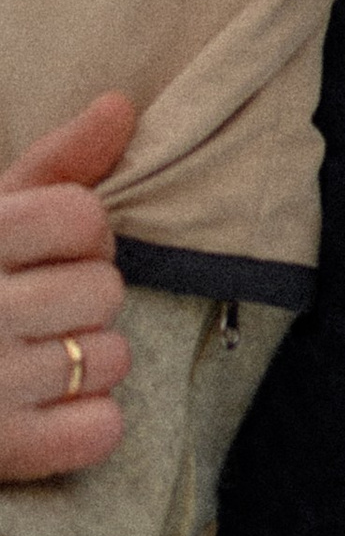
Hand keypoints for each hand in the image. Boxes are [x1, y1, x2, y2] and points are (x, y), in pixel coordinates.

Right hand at [0, 93, 134, 482]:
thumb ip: (53, 163)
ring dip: (85, 363)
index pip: (85, 218)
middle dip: (82, 300)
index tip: (47, 255)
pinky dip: (84, 426)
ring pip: (110, 358)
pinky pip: (100, 431)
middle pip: (105, 289)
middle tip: (34, 313)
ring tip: (32, 361)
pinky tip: (43, 411)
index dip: (81, 237)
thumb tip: (121, 104)